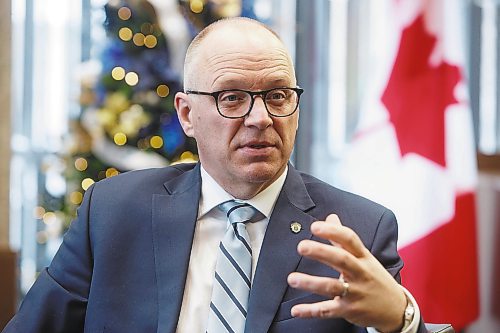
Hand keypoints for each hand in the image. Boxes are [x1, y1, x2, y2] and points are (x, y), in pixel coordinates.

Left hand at [287, 214, 406, 332]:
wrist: (396, 309)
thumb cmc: (375, 278)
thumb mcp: (364, 256)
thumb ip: (343, 238)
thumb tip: (330, 217)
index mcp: (363, 257)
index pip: (350, 239)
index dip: (333, 231)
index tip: (315, 226)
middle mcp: (360, 273)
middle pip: (341, 260)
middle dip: (321, 252)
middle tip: (302, 246)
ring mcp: (355, 293)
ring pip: (332, 286)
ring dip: (311, 283)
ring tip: (292, 279)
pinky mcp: (349, 310)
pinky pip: (328, 310)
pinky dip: (311, 311)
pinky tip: (295, 310)